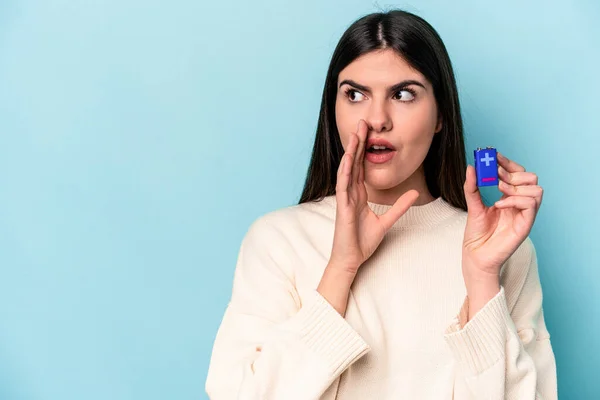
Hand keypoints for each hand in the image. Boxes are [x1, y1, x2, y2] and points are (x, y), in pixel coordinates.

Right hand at [329, 119, 419, 274]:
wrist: (351, 259)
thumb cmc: (362, 242)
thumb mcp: (387, 221)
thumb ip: (400, 206)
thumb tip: (414, 193)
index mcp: (359, 195)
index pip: (361, 167)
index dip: (364, 149)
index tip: (370, 132)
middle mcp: (350, 193)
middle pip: (354, 163)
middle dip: (357, 143)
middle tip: (362, 123)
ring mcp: (345, 199)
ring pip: (347, 169)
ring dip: (350, 151)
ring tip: (355, 134)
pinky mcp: (342, 207)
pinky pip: (343, 185)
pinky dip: (345, 171)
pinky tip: (348, 158)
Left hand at [462, 152, 543, 282]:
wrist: (475, 255)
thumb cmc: (476, 233)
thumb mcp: (472, 205)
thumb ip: (472, 187)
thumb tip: (470, 167)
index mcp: (509, 197)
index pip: (518, 173)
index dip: (508, 163)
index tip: (493, 156)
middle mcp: (520, 204)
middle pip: (531, 178)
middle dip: (513, 173)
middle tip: (495, 177)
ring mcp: (524, 215)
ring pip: (536, 189)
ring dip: (516, 186)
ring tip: (498, 191)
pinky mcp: (525, 225)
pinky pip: (531, 205)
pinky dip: (515, 200)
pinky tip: (499, 205)